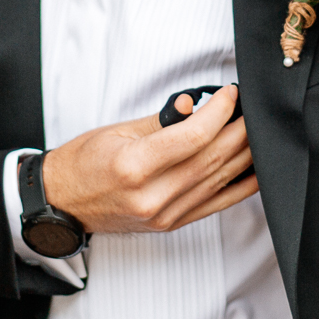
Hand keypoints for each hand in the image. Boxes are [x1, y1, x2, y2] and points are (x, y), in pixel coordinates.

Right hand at [40, 85, 256, 234]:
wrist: (61, 203)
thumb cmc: (83, 164)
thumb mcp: (117, 131)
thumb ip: (162, 120)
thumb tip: (193, 104)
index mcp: (134, 168)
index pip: (193, 137)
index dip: (219, 112)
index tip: (230, 94)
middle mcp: (151, 196)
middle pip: (212, 159)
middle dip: (239, 130)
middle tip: (252, 108)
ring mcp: (164, 215)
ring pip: (219, 181)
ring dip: (244, 154)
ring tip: (256, 130)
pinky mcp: (171, 224)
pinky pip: (216, 204)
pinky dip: (240, 186)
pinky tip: (255, 169)